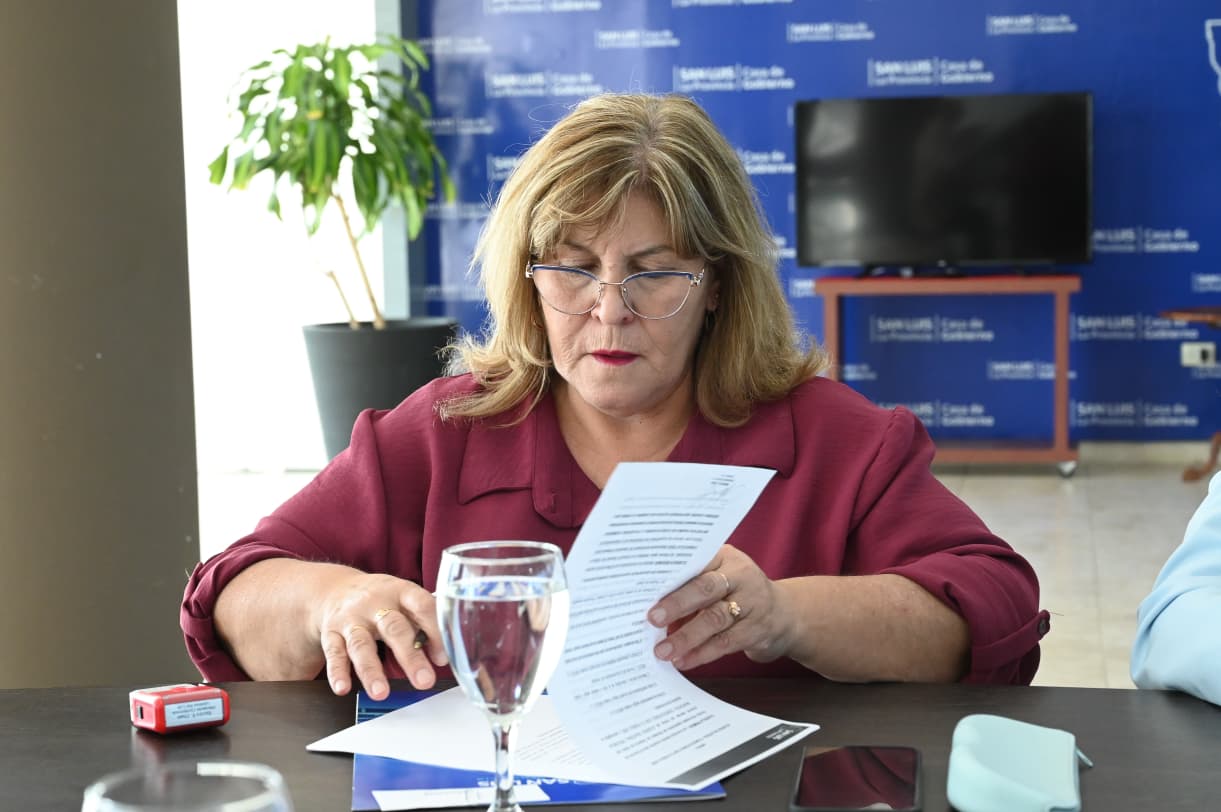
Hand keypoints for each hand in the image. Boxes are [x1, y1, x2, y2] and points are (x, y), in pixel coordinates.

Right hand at [316, 573, 448, 699]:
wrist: (335, 589)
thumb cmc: (381, 599)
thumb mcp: (404, 599)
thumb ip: (422, 623)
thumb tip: (442, 654)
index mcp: (400, 591)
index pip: (422, 606)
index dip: (435, 630)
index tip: (442, 657)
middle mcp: (375, 603)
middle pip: (394, 628)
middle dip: (410, 656)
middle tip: (424, 681)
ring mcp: (351, 618)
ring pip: (361, 644)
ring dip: (371, 670)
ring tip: (381, 692)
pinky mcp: (331, 633)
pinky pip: (334, 653)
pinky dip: (337, 672)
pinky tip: (343, 687)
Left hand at [646, 544, 790, 669]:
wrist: (785, 614)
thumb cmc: (737, 594)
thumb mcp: (719, 580)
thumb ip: (690, 587)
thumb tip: (651, 608)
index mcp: (724, 557)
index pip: (695, 560)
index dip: (671, 574)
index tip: (646, 587)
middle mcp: (741, 575)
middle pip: (706, 588)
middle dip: (677, 604)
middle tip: (652, 618)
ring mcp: (753, 602)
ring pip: (715, 619)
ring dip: (686, 636)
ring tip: (664, 650)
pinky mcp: (758, 629)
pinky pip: (726, 642)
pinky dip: (702, 653)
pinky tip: (684, 661)